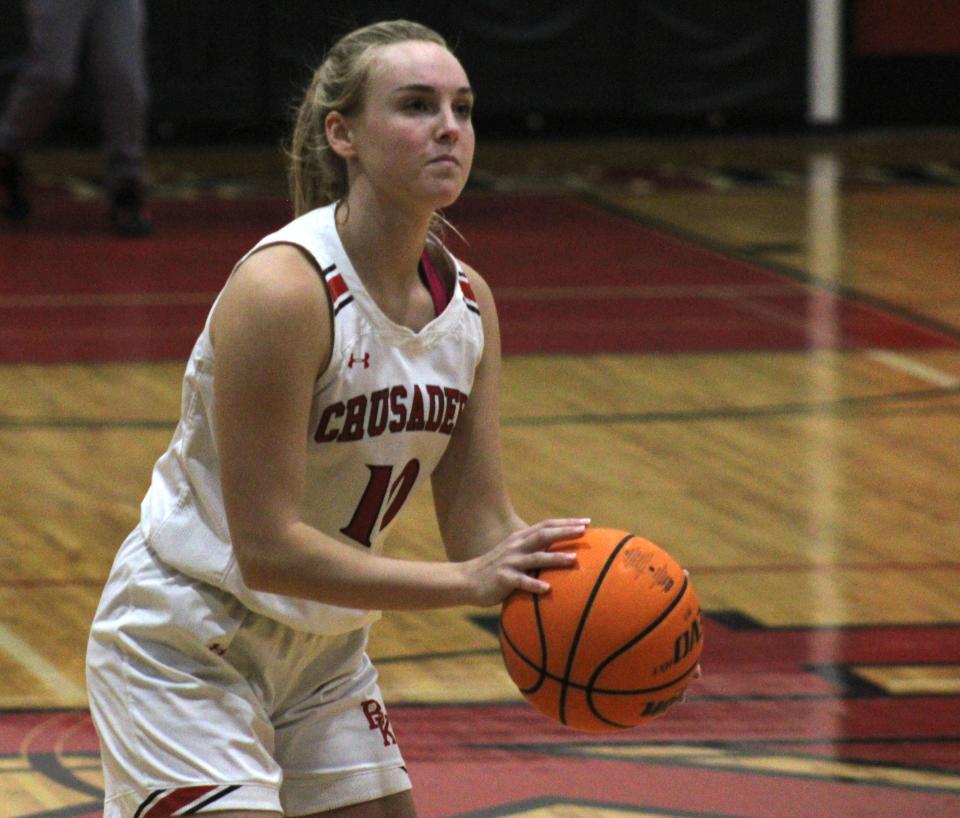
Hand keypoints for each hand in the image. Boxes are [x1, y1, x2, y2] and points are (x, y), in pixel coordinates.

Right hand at [461, 518, 587, 606]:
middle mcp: (516, 546)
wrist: (466, 580)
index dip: (566, 522)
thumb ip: (532, 553)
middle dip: (565, 532)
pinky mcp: (503, 578)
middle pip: (543, 535)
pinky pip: (521, 581)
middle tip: (584, 531)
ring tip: (574, 559)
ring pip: (536, 558)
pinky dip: (534, 584)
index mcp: (520, 539)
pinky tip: (547, 589)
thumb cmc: (495, 571)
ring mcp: (509, 562)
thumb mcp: (513, 556)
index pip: (546, 525)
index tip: (587, 522)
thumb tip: (559, 556)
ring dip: (556, 558)